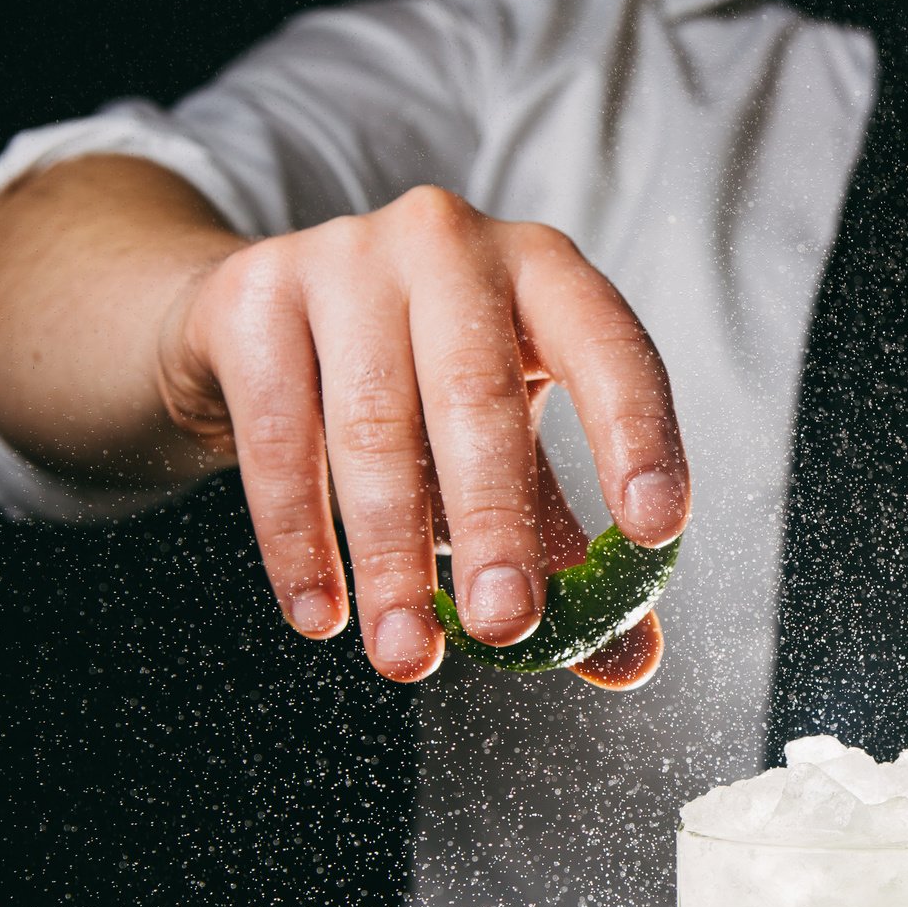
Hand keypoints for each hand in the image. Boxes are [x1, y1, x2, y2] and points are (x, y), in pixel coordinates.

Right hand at [159, 185, 688, 682]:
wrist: (259, 323)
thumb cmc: (418, 394)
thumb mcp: (506, 456)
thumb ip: (567, 552)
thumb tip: (629, 663)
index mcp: (544, 273)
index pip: (610, 347)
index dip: (636, 435)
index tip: (654, 531)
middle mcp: (450, 243)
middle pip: (479, 398)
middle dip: (494, 527)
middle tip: (505, 626)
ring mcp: (345, 257)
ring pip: (373, 427)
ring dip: (391, 558)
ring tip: (408, 656)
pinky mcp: (254, 294)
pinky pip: (280, 436)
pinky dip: (298, 538)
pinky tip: (321, 615)